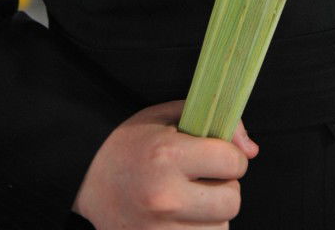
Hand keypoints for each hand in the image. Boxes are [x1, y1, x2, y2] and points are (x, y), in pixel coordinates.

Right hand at [72, 100, 258, 228]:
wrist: (83, 179)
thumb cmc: (129, 144)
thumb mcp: (166, 116)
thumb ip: (214, 122)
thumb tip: (251, 151)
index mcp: (167, 156)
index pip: (233, 162)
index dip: (231, 155)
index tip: (217, 154)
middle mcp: (164, 197)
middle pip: (231, 201)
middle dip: (225, 186)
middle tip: (205, 178)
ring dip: (213, 215)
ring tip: (190, 199)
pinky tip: (183, 218)